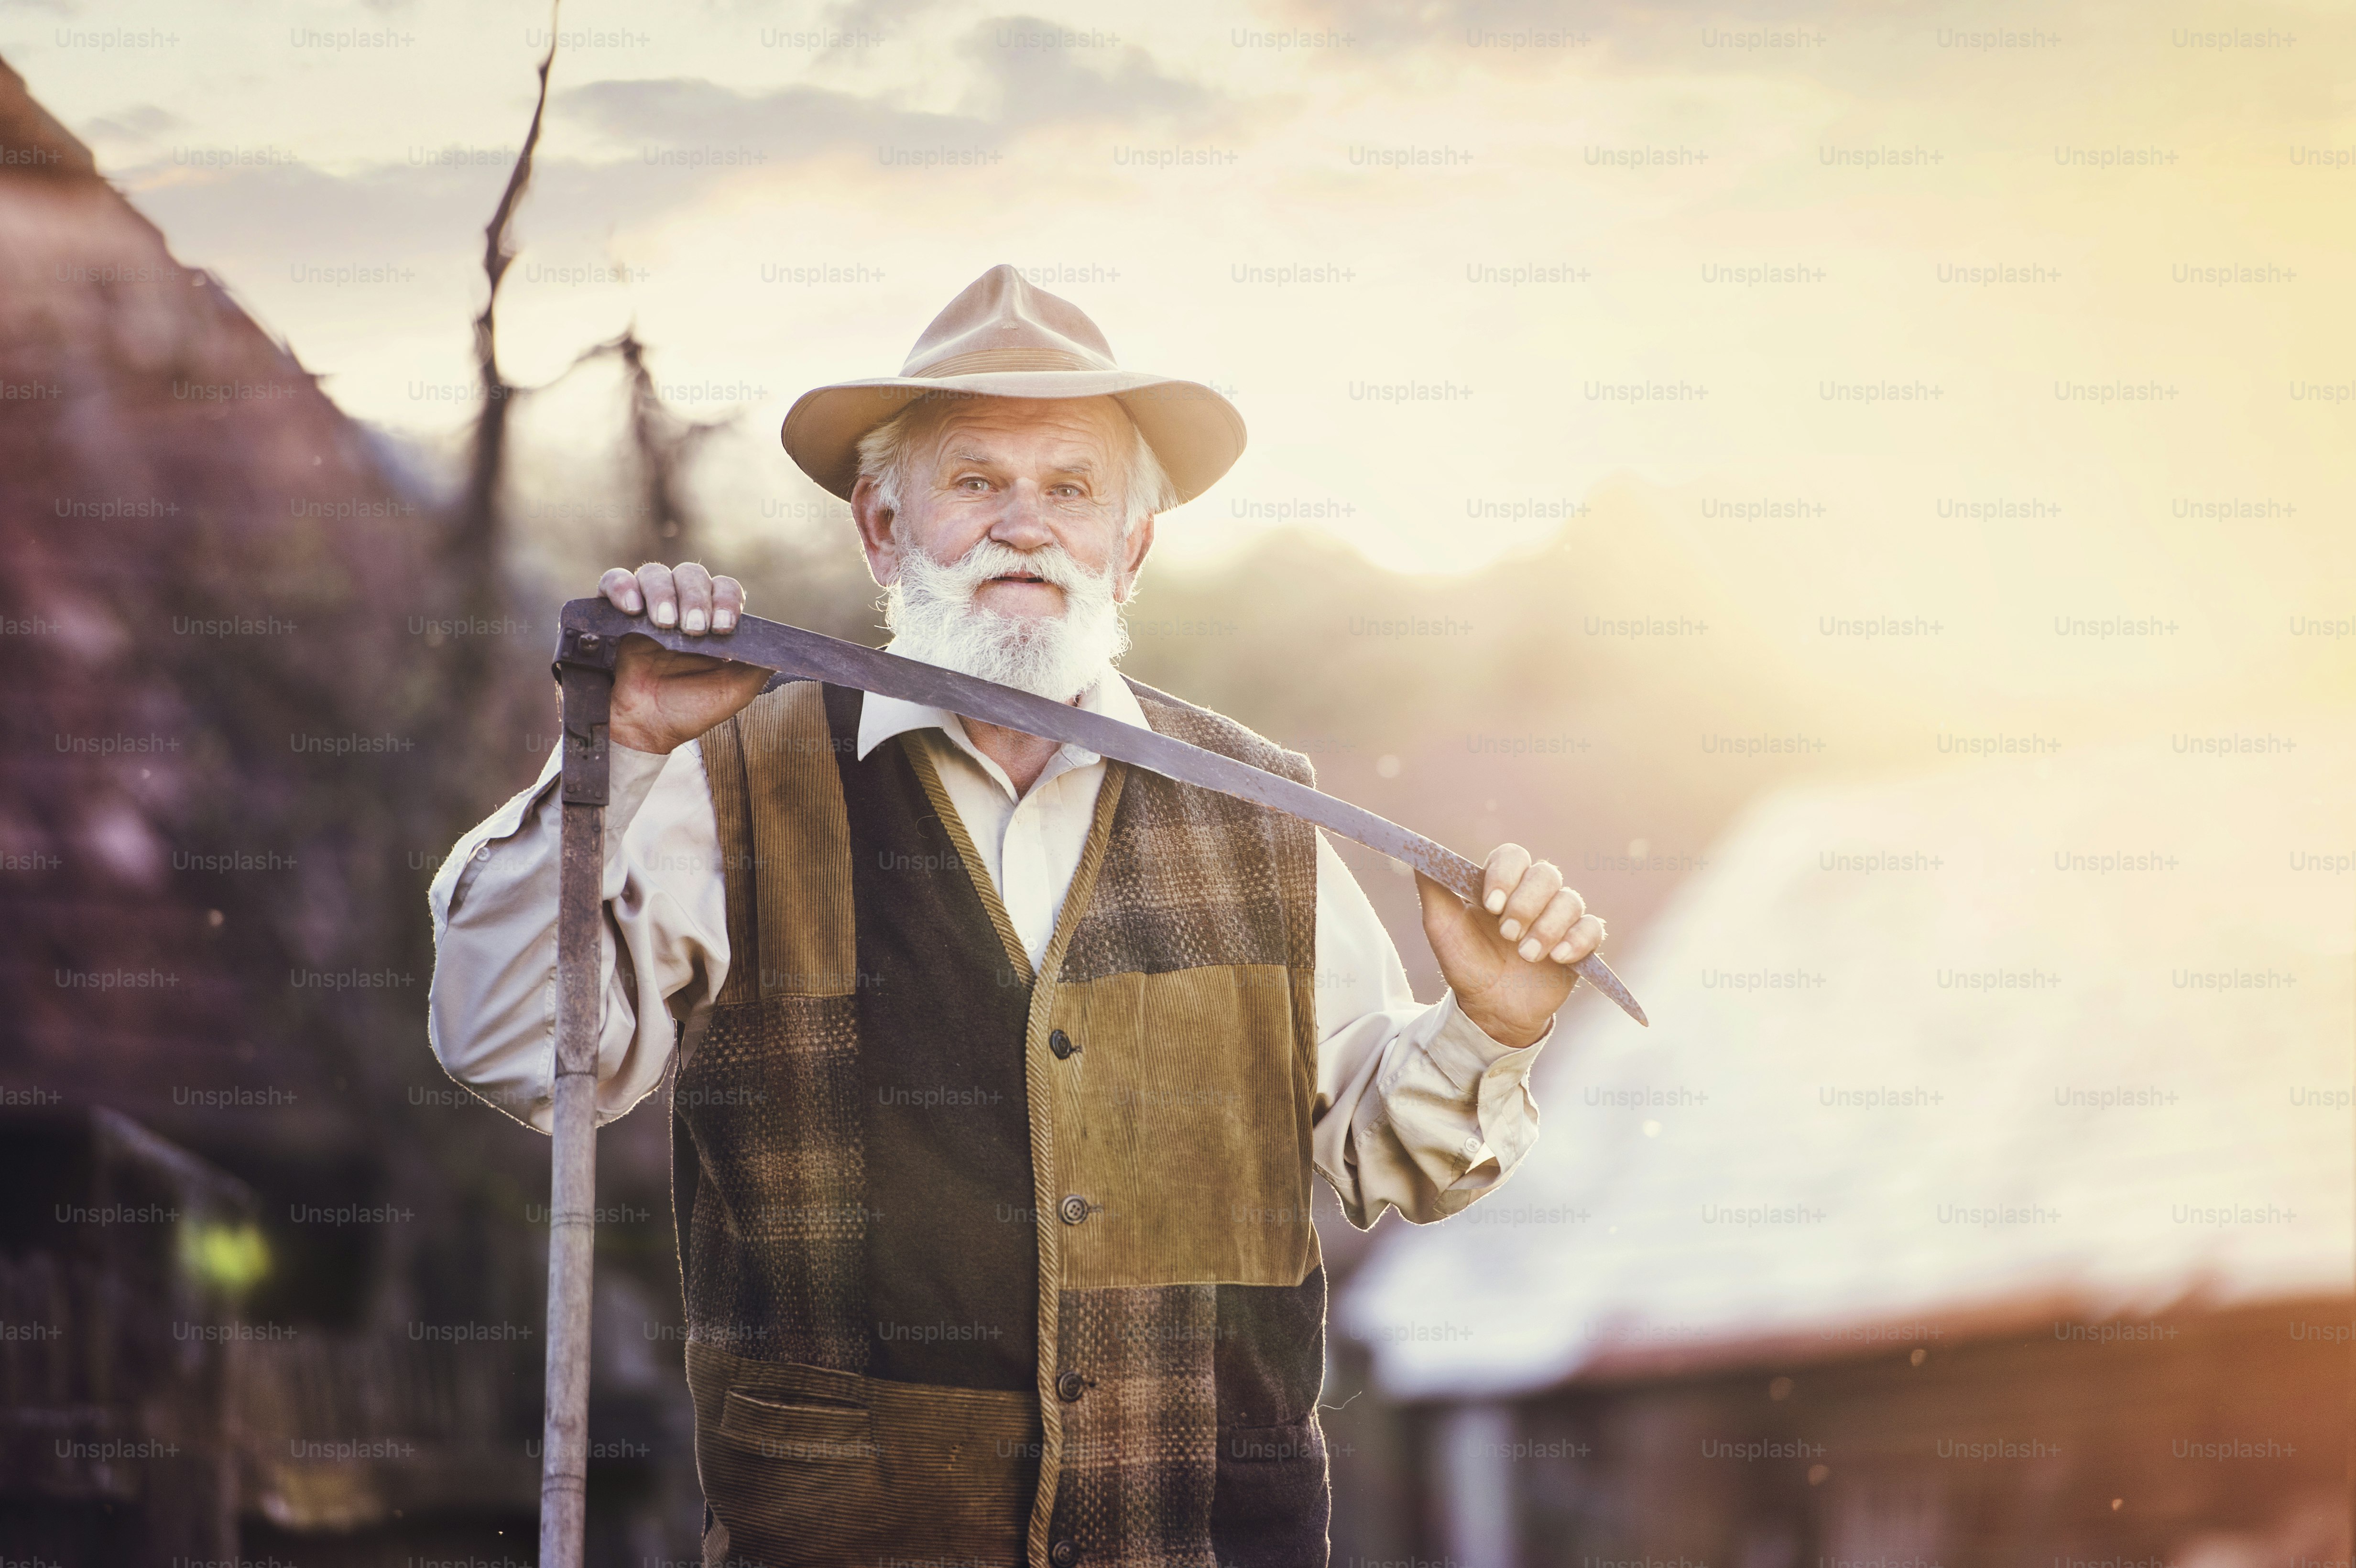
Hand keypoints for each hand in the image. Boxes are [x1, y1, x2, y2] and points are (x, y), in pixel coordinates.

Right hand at [594, 563, 770, 753]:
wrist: (648, 730)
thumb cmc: (692, 707)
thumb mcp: (736, 690)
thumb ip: (759, 664)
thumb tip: (783, 645)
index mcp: (711, 615)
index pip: (724, 587)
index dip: (726, 599)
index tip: (723, 627)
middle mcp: (680, 603)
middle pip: (690, 574)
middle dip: (695, 599)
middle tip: (695, 630)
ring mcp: (647, 605)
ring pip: (654, 574)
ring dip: (663, 594)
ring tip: (666, 624)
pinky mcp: (614, 612)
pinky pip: (613, 581)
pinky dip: (622, 587)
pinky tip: (632, 608)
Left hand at [1415, 845, 1604, 1049]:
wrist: (1489, 1009)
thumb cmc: (1465, 963)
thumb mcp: (1441, 927)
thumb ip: (1433, 888)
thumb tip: (1417, 852)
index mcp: (1503, 883)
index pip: (1513, 856)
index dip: (1505, 874)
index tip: (1490, 904)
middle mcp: (1534, 894)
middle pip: (1545, 874)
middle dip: (1526, 904)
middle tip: (1507, 934)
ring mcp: (1559, 918)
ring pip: (1569, 900)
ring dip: (1547, 927)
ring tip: (1526, 956)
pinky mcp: (1579, 943)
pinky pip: (1592, 928)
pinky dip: (1577, 940)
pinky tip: (1558, 958)